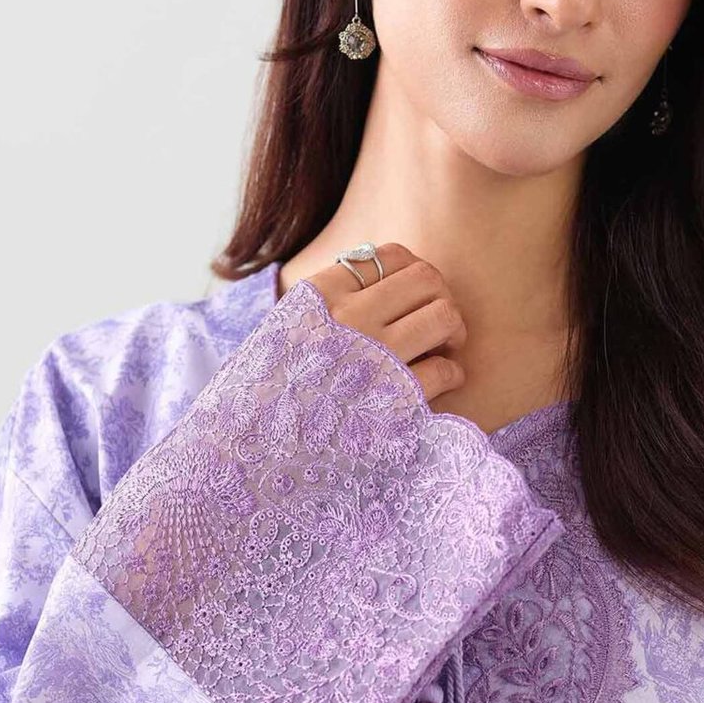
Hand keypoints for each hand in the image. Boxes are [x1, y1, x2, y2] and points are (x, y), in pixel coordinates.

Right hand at [288, 242, 467, 407]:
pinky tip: (443, 380)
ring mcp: (375, 359)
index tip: (413, 294)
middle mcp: (350, 320)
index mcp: (321, 295)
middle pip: (425, 278)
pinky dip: (452, 373)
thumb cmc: (270, 389)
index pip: (386, 255)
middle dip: (441, 295)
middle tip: (439, 320)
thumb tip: (372, 282)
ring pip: (444, 316)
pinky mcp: (396, 402)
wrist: (250, 447)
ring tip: (446, 346)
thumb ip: (327, 302)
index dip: (411, 271)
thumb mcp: (286, 327)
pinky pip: (445, 370)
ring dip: (454, 329)